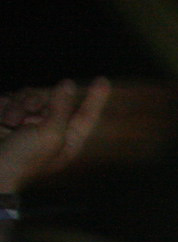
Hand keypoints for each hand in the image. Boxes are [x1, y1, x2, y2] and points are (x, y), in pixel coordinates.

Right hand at [0, 79, 108, 194]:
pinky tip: (3, 121)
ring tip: (10, 122)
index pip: (86, 116)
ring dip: (19, 106)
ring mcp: (27, 122)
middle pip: (53, 99)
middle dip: (39, 101)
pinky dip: (5, 106)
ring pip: (29, 96)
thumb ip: (61, 108)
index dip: (95, 98)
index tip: (103, 80)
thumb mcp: (50, 135)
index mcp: (67, 140)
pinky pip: (9, 99)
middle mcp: (49, 130)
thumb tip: (69, 84)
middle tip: (30, 110)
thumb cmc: (23, 159)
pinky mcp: (7, 115)